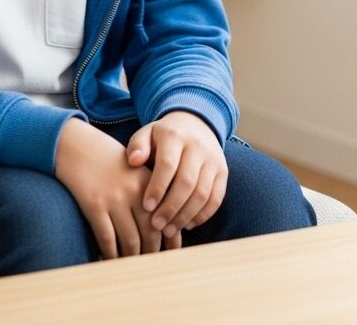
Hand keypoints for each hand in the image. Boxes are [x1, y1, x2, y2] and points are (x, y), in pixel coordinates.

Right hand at [55, 117, 182, 258]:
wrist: (80, 148)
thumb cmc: (110, 162)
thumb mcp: (136, 171)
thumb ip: (150, 192)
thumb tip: (164, 224)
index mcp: (149, 181)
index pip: (166, 216)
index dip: (171, 237)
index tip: (174, 251)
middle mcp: (134, 191)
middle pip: (150, 232)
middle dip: (153, 252)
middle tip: (155, 265)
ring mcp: (114, 199)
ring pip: (130, 240)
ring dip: (134, 257)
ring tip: (136, 267)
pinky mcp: (94, 206)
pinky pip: (107, 239)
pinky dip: (111, 254)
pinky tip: (113, 260)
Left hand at [126, 110, 227, 238]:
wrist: (196, 125)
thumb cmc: (164, 137)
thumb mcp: (148, 134)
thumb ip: (137, 146)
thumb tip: (133, 161)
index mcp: (175, 136)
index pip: (168, 164)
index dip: (157, 188)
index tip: (146, 207)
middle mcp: (198, 146)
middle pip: (187, 182)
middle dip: (171, 208)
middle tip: (156, 225)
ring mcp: (213, 159)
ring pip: (203, 193)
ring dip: (185, 216)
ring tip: (169, 230)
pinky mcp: (223, 172)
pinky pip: (216, 198)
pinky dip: (202, 215)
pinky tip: (186, 224)